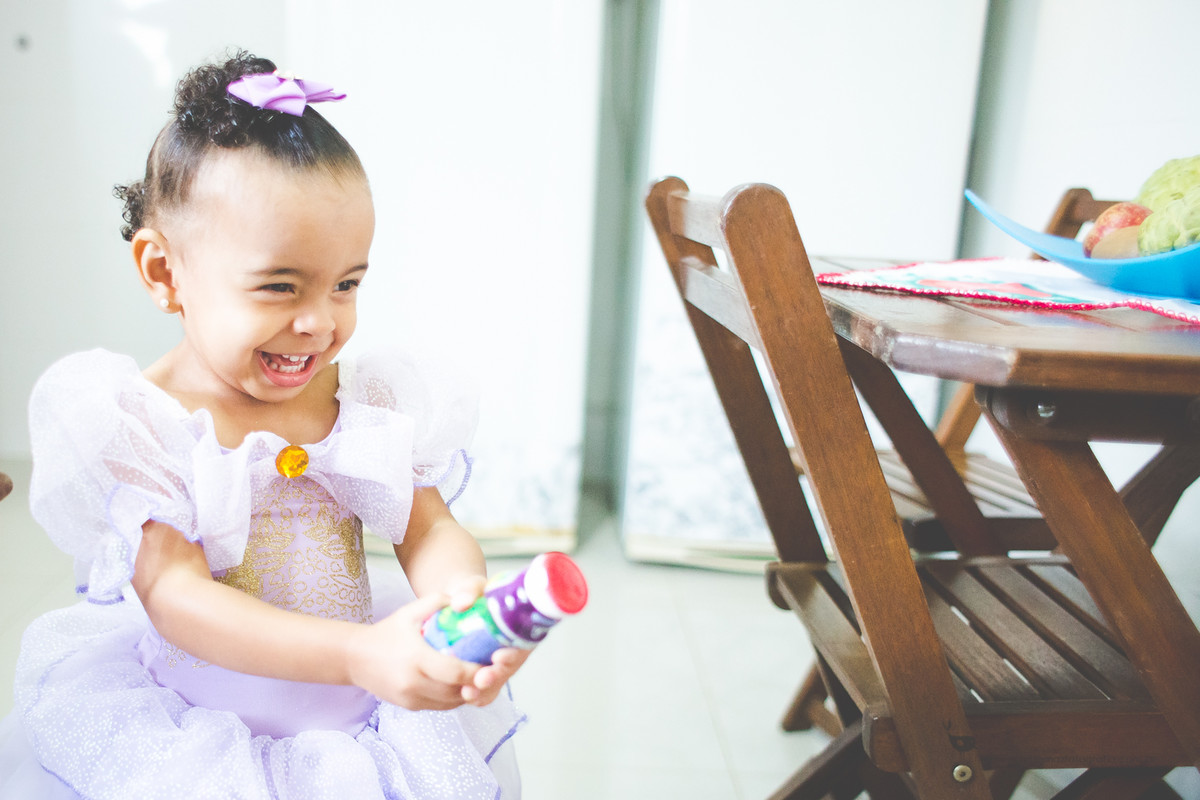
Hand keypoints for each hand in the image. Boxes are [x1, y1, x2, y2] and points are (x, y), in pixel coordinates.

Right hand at [347, 594, 480, 710]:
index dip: (477, 670)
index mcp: (416, 658)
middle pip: (456, 690)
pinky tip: (462, 684)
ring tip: (480, 677)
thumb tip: (466, 598)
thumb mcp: (409, 611)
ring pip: (450, 702)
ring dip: (468, 692)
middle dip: (477, 683)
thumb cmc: (387, 631)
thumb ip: (438, 601)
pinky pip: (440, 706)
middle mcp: (413, 683)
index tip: (491, 661)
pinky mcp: (410, 706)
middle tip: (493, 670)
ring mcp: (410, 698)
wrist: (356, 658)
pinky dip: (454, 698)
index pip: (455, 672)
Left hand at [434, 574, 531, 705]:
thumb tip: (459, 603)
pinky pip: (483, 691)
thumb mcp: (474, 586)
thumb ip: (470, 590)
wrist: (459, 605)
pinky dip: (474, 695)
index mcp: (520, 625)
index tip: (499, 656)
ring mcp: (499, 664)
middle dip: (497, 676)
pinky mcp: (483, 674)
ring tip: (468, 692)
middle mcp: (513, 648)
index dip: (514, 653)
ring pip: (497, 683)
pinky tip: (462, 695)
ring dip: (484, 690)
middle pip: (511, 668)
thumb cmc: (474, 594)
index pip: (524, 643)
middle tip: (482, 678)